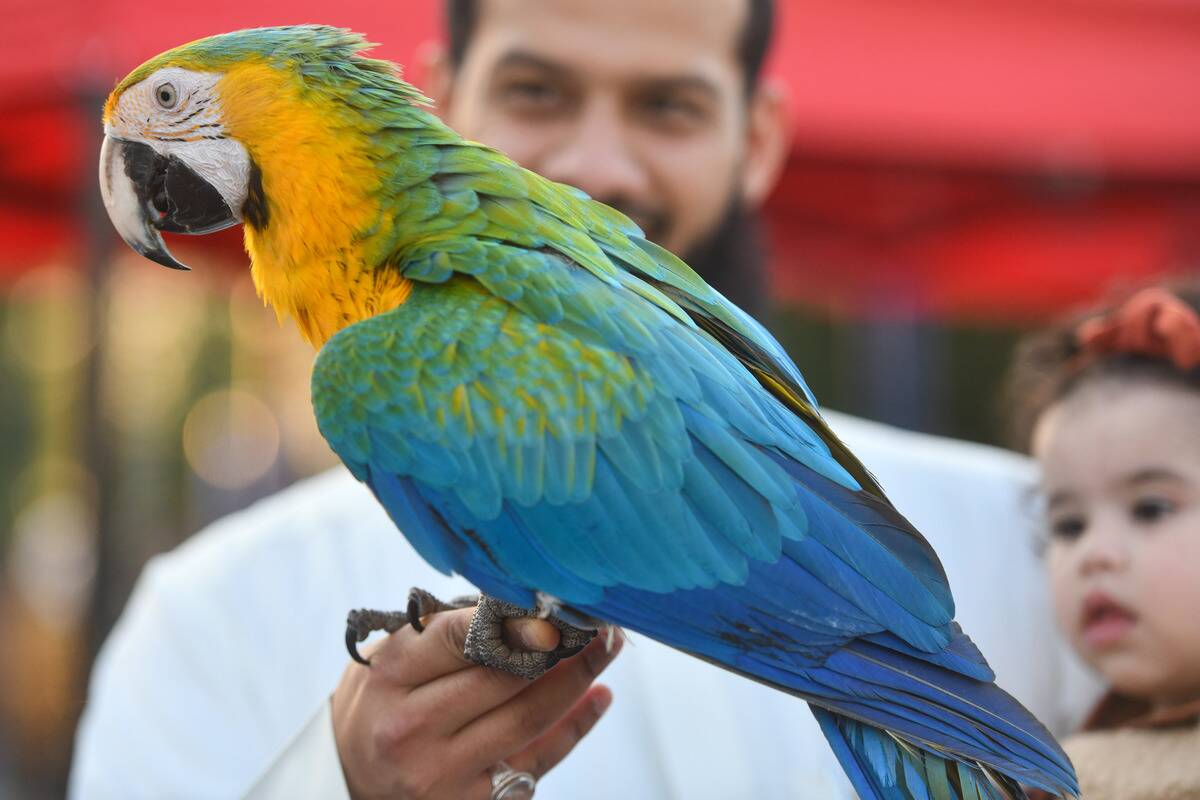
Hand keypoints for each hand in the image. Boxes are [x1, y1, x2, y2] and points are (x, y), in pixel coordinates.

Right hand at [332, 607, 620, 799]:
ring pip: (528, 719)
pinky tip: (598, 697)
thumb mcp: (390, 658)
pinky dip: (574, 727)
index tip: (555, 607)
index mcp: (390, 677)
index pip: (458, 637)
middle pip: (504, 678)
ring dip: (577, 681)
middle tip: (600, 621)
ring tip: (606, 651)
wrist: (352, 779)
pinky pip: (536, 761)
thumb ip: (444, 632)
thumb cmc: (381, 703)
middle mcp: (412, 727)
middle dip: (562, 647)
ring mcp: (441, 771)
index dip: (514, 621)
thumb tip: (522, 606)